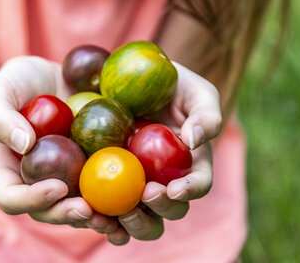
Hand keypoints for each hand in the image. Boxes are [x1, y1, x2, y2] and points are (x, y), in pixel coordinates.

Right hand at [0, 56, 120, 239]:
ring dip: (97, 219)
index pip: (12, 198)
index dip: (32, 200)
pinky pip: (104, 189)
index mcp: (9, 171)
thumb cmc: (17, 82)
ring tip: (116, 217)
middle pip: (48, 212)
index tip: (58, 187)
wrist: (53, 76)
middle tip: (90, 210)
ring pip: (79, 209)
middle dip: (68, 216)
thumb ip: (1, 117)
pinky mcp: (92, 168)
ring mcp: (66, 177)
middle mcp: (37, 181)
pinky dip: (119, 198)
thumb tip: (24, 145)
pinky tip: (138, 197)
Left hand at [113, 62, 220, 242]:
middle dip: (161, 209)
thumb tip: (195, 141)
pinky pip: (109, 212)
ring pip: (142, 220)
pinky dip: (104, 221)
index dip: (190, 191)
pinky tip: (93, 216)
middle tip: (145, 194)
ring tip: (119, 212)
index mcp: (191, 163)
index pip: (198, 184)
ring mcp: (137, 185)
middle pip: (171, 210)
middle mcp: (166, 180)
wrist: (130, 77)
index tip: (175, 189)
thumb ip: (206, 114)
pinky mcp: (110, 184)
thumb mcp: (195, 90)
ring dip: (133, 223)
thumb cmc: (170, 83)